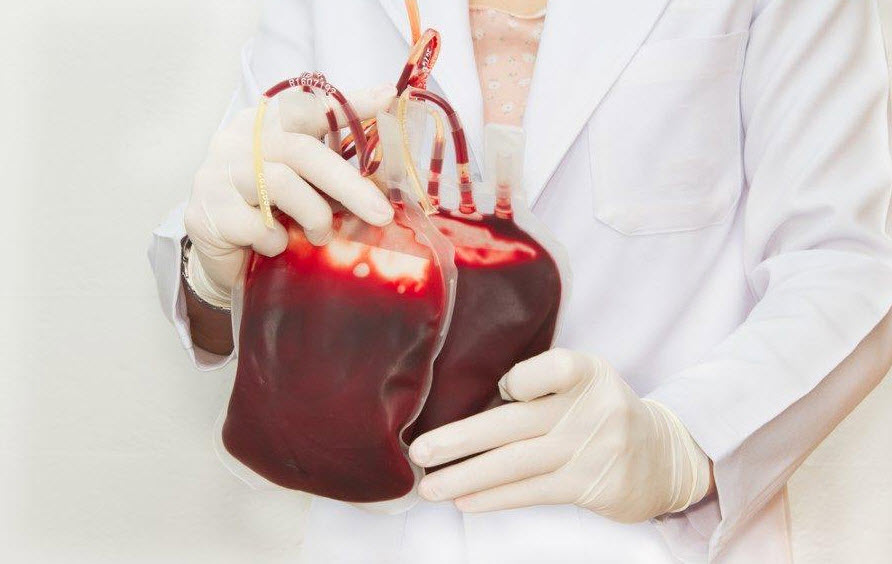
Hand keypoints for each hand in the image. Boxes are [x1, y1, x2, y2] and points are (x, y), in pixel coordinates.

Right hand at [184, 83, 396, 306]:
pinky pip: (258, 225)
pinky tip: (274, 247)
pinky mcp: (208, 211)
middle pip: (301, 150)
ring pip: (281, 184)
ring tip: (321, 236)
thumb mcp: (302, 189)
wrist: (223, 263)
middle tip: (381, 213)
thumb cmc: (269, 219)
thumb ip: (329, 173)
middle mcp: (237, 141)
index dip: (347, 104)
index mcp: (262, 126)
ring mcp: (217, 174)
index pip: (307, 107)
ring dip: (314, 215)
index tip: (387, 96)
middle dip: (348, 183)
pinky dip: (277, 241)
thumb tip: (382, 178)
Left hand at [408, 349, 712, 522]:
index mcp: (588, 372)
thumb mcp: (586, 381)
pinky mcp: (590, 486)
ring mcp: (593, 451)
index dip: (524, 380)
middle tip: (420, 452)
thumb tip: (470, 401)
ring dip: (467, 477)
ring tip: (431, 486)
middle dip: (462, 440)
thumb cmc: (602, 410)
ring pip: (517, 464)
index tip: (501, 390)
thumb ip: (541, 383)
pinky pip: (532, 492)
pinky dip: (495, 497)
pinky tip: (465, 500)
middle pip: (517, 424)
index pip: (554, 368)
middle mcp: (592, 409)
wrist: (663, 456)